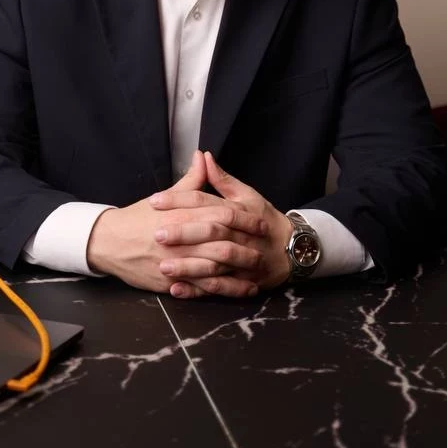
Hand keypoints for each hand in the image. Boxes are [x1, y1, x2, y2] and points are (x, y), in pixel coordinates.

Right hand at [85, 154, 268, 296]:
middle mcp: (180, 240)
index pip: (219, 216)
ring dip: (238, 272)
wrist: (109, 242)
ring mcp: (175, 263)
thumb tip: (204, 156)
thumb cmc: (138, 218)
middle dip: (245, 248)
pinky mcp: (170, 282)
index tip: (260, 222)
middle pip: (221, 244)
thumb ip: (190, 181)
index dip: (243, 219)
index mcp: (181, 215)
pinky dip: (223, 290)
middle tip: (263, 250)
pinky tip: (239, 290)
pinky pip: (201, 288)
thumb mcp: (165, 197)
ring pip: (214, 269)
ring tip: (256, 272)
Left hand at [150, 151, 292, 297]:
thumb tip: (202, 156)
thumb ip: (221, 179)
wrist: (292, 249)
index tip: (154, 201)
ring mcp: (241, 260)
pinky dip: (197, 291)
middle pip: (210, 232)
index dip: (179, 200)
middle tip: (156, 233)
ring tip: (161, 267)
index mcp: (237, 211)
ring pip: (214, 264)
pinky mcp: (241, 282)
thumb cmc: (264, 219)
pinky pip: (218, 288)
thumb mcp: (246, 195)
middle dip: (183, 233)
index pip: (205, 201)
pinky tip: (176, 289)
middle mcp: (239, 235)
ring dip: (188, 266)